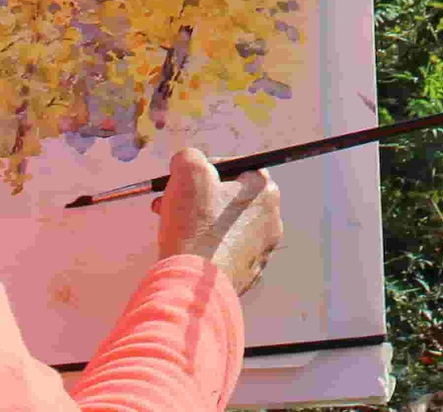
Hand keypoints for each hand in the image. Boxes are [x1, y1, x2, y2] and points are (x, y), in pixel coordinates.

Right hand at [152, 149, 282, 292]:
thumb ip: (190, 157)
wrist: (192, 285)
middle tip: (173, 201)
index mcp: (266, 193)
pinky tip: (184, 249)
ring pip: (224, 227)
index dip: (209, 170)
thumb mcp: (188, 171)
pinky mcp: (245, 276)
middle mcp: (270, 222)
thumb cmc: (195, 225)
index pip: (240, 169)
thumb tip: (188, 160)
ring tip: (171, 225)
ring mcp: (260, 252)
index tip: (187, 179)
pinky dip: (205, 247)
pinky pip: (223, 252)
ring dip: (198, 222)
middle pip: (230, 200)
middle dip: (199, 197)